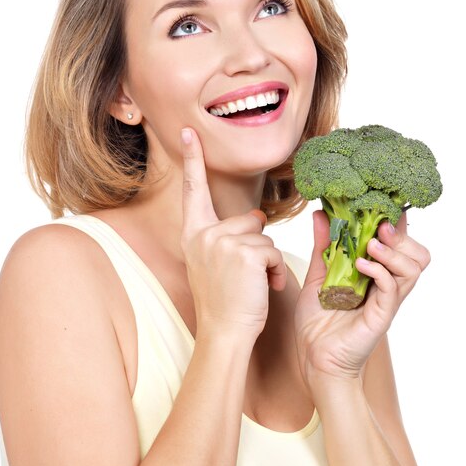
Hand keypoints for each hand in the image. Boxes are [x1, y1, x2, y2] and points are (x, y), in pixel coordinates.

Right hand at [180, 128, 286, 340]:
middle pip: (249, 219)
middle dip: (258, 244)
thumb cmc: (224, 300)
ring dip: (268, 261)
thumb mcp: (215, 262)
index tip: (189, 132)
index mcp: (193, 234)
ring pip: (265, 237)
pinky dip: (276, 271)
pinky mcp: (244, 252)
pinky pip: (273, 251)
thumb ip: (227, 236)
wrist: (224, 333)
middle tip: (246, 274)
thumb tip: (257, 216)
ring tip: (254, 284)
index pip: (193, 190)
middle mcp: (203, 234)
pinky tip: (265, 288)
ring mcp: (222, 242)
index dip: (192, 159)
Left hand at [294, 210, 429, 387]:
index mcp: (375, 275)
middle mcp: (387, 286)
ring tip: (370, 245)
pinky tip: (360, 266)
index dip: (396, 225)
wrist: (315, 359)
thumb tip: (320, 214)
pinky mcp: (382, 315)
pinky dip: (380, 271)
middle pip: (417, 254)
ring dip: (393, 251)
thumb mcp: (318, 276)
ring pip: (413, 268)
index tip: (380, 208)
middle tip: (379, 226)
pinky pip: (393, 288)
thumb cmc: (318, 322)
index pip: (401, 245)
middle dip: (401, 236)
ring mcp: (387, 301)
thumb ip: (323, 246)